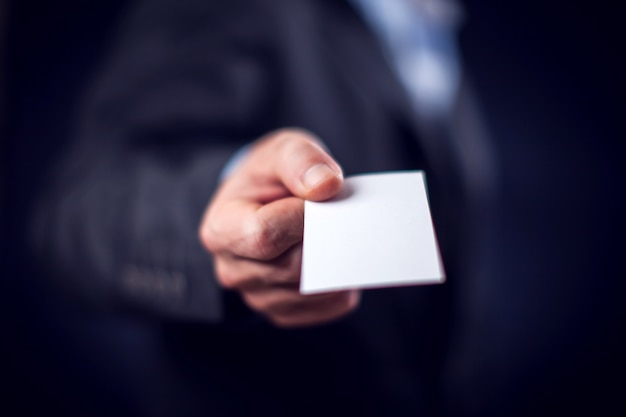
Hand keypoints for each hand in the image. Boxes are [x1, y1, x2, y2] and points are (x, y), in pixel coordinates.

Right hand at [199, 129, 359, 326]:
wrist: (264, 203)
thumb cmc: (270, 176)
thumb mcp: (281, 150)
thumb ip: (301, 159)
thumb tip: (327, 186)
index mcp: (220, 229)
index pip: (265, 234)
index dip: (302, 217)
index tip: (321, 197)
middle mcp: (232, 270)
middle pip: (293, 266)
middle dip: (326, 238)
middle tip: (341, 215)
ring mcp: (258, 297)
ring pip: (314, 289)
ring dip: (338, 259)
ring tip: (337, 231)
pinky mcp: (285, 312)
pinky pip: (330, 304)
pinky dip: (344, 281)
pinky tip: (338, 255)